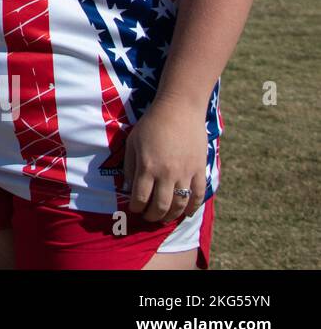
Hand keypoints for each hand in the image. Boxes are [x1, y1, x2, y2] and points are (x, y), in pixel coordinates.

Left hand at [123, 98, 209, 222]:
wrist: (179, 109)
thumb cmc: (151, 124)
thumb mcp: (132, 142)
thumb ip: (130, 166)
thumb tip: (128, 188)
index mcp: (148, 166)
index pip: (140, 198)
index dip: (136, 208)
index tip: (134, 209)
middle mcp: (167, 173)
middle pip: (160, 206)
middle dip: (152, 216)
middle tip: (148, 218)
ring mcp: (186, 173)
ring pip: (180, 204)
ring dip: (171, 216)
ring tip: (164, 218)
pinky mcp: (200, 169)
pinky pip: (198, 195)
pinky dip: (192, 207)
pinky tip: (186, 213)